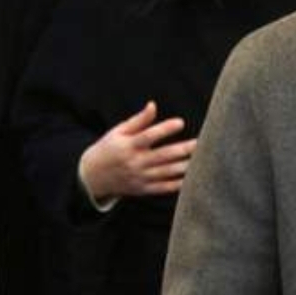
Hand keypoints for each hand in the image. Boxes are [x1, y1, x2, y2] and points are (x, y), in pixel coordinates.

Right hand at [78, 101, 195, 200]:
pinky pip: (165, 188)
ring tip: (203, 158)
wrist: (92, 177)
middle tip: (202, 142)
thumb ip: (138, 120)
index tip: (181, 122)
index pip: (149, 136)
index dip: (165, 129)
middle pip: (164, 156)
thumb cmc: (108, 149)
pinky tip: (194, 176)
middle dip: (184, 149)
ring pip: (168, 172)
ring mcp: (140, 178)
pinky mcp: (144, 189)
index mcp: (128, 146)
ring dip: (186, 166)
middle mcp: (135, 162)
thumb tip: (153, 105)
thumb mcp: (118, 132)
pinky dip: (180, 184)